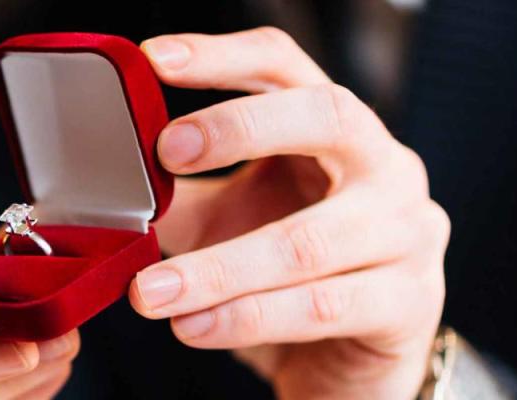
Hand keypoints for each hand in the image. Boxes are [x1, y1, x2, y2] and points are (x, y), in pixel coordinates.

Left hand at [130, 28, 448, 398]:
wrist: (347, 358)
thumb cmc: (290, 277)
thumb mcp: (228, 221)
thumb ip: (178, 195)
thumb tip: (107, 181)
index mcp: (337, 132)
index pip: (285, 68)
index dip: (223, 56)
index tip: (156, 59)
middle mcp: (386, 167)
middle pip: (326, 115)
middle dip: (240, 126)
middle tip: (166, 151)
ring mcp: (407, 234)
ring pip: (307, 240)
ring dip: (217, 267)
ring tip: (150, 291)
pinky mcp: (408, 304)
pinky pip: (320, 306)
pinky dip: (246, 317)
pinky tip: (194, 327)